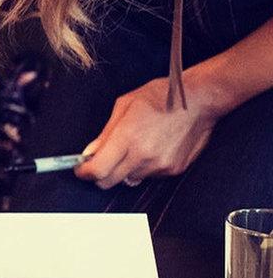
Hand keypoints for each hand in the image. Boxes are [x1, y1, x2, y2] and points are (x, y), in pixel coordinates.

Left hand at [75, 74, 219, 189]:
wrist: (198, 100)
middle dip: (100, 174)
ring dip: (123, 170)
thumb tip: (90, 152)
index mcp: (127, 137)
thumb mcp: (124, 105)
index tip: (80, 170)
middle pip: (110, 181)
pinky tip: (150, 148)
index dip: (84, 173)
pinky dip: (143, 167)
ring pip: (129, 180)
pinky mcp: (173, 169)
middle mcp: (143, 155)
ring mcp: (160, 165)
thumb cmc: (161, 96)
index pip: (98, 170)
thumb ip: (105, 133)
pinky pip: (149, 176)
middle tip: (99, 161)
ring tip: (132, 147)